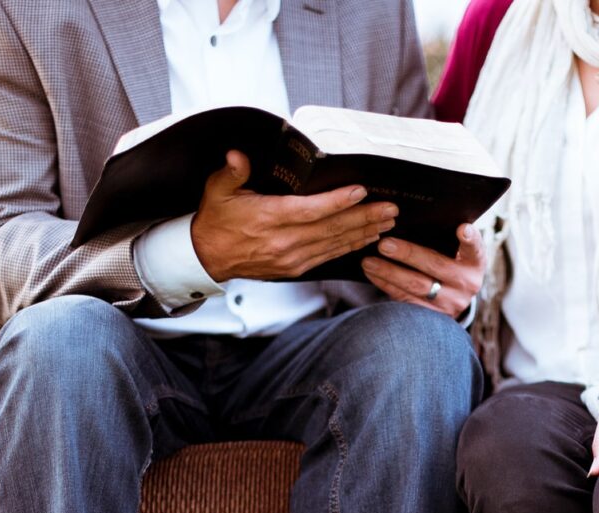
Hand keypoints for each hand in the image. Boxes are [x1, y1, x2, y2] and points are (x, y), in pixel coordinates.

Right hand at [191, 150, 398, 280]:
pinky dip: (350, 248)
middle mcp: (284, 242)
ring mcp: (292, 258)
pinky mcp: (295, 269)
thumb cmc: (217, 220)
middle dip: (364, 218)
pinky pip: (328, 257)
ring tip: (387, 223)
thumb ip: (232, 172)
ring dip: (363, 233)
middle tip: (390, 209)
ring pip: (335, 245)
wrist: (208, 257)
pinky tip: (366, 240)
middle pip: (332, 229)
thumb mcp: (217, 190)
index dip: (338, 202)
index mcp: (268, 219)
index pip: (311, 211)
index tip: (361, 192)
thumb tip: (237, 157)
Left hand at [360, 223, 484, 318]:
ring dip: (389, 272)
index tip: (462, 229)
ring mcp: (449, 303)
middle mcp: (466, 284)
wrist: (453, 300)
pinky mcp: (432, 317)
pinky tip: (372, 274)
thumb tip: (416, 216)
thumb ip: (446, 238)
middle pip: (435, 266)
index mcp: (474, 263)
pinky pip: (406, 300)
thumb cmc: (451, 264)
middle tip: (384, 244)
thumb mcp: (457, 253)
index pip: (475, 249)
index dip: (470, 239)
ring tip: (369, 261)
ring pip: (416, 287)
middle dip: (408, 254)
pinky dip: (386, 285)